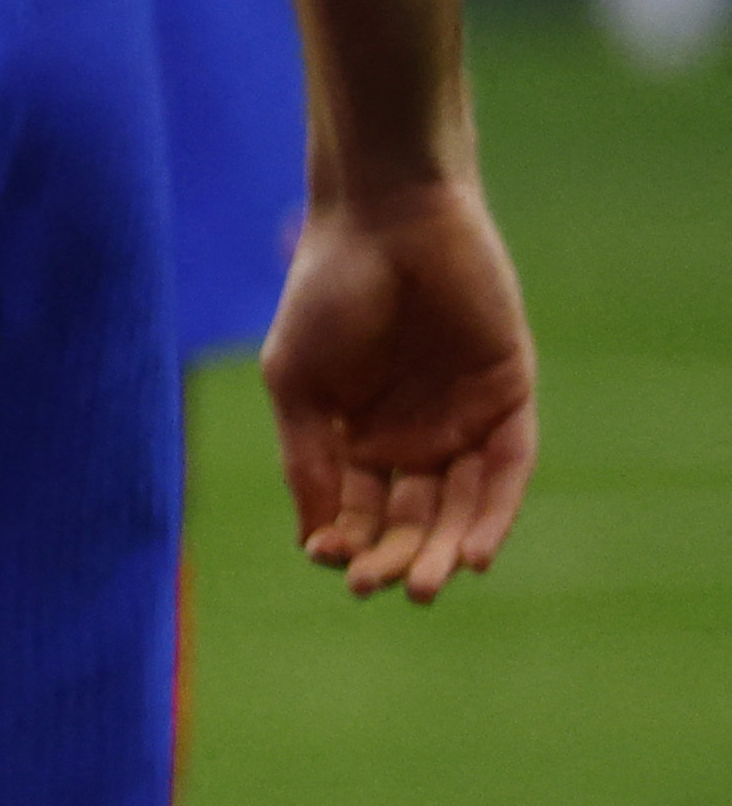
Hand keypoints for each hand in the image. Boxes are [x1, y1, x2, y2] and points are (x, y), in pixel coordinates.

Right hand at [260, 172, 535, 601]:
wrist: (386, 219)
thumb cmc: (326, 291)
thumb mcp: (297, 381)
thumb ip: (307, 459)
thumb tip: (313, 543)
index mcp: (356, 433)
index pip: (356, 507)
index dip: (347, 540)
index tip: (331, 560)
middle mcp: (412, 435)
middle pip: (410, 517)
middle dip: (396, 555)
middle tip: (384, 586)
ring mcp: (461, 419)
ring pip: (459, 506)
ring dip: (442, 550)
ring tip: (424, 585)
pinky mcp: (508, 400)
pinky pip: (505, 471)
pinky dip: (492, 515)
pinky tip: (472, 554)